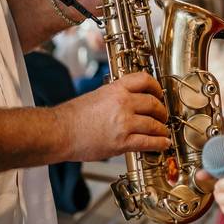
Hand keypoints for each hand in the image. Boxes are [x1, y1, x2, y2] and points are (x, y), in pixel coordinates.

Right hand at [56, 71, 170, 161]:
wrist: (60, 131)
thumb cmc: (73, 116)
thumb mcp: (97, 95)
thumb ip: (115, 96)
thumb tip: (129, 100)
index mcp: (116, 89)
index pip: (144, 80)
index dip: (156, 87)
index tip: (159, 93)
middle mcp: (123, 103)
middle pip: (153, 103)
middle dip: (162, 111)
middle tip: (163, 115)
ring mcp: (124, 123)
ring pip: (154, 124)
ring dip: (162, 128)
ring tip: (163, 131)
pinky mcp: (122, 142)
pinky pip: (148, 142)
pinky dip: (159, 143)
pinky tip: (163, 143)